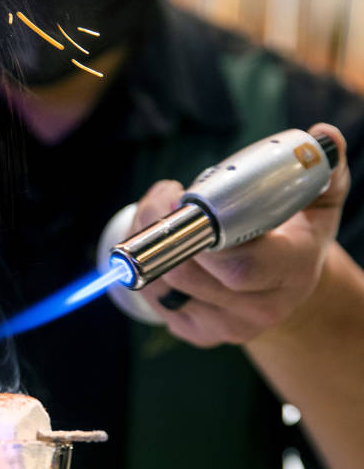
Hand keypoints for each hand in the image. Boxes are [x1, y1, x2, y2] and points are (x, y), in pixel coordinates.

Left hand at [132, 123, 349, 347]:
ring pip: (165, 287)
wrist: (287, 287)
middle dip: (164, 231)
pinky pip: (156, 301)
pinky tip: (159, 240)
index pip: (240, 267)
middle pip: (190, 276)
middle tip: (163, 196)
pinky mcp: (198, 334)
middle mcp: (261, 310)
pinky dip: (145, 266)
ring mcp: (226, 327)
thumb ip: (322, 169)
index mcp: (293, 273)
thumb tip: (322, 135)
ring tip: (158, 211)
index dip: (204, 238)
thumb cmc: (298, 234)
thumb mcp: (319, 202)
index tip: (186, 201)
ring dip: (146, 243)